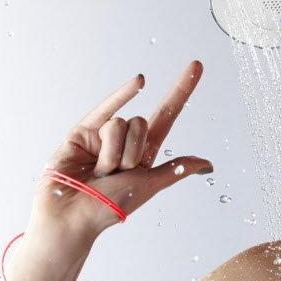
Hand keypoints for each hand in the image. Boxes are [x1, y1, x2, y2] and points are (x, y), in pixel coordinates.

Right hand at [29, 60, 212, 238]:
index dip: (181, 91)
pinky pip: (106, 109)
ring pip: (121, 124)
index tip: (197, 65)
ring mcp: (102, 134)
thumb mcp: (149, 185)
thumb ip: (176, 169)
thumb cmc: (109, 206)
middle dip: (132, 152)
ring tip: (99, 171)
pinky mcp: (82, 131)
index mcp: (143, 154)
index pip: (167, 116)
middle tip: (117, 173)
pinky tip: (141, 81)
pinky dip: (123, 95)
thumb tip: (207, 164)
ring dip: (113, 153)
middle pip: (143, 124)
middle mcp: (124, 141)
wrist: (73, 215)